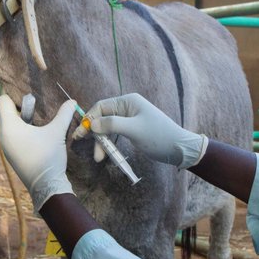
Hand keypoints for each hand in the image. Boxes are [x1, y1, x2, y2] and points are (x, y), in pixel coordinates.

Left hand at [0, 95, 76, 212]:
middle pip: (4, 112)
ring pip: (8, 125)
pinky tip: (34, 135)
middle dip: (18, 108)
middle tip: (35, 108)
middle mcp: (3, 135)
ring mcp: (5, 146)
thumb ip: (64, 114)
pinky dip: (19, 131)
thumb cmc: (48, 156)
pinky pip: (10, 136)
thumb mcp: (57, 132)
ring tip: (36, 121)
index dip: (14, 96)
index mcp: (9, 126)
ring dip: (20, 120)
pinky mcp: (10, 155)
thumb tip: (72, 101)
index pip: (2, 101)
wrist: (45, 186)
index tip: (29, 97)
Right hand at [72, 93, 207, 168]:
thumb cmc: (158, 136)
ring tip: (98, 158)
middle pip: (103, 117)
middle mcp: (127, 107)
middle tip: (81, 143)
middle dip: (94, 132)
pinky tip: (106, 154)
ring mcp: (129, 118)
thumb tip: (92, 124)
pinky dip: (109, 143)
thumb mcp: (134, 129)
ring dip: (101, 141)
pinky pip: (115, 134)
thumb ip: (112, 124)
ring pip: (108, 128)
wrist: (179, 148)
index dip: (89, 119)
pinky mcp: (132, 129)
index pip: (101, 106)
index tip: (80, 133)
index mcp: (128, 101)